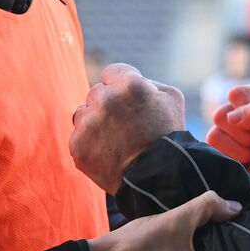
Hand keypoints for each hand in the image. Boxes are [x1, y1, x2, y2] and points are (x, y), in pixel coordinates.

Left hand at [71, 63, 185, 192]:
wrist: (159, 177)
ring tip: (115, 141)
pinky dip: (89, 144)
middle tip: (125, 126)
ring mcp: (89, 123)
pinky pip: (78, 137)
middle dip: (108, 106)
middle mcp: (106, 99)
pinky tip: (107, 154)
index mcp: (129, 84)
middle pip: (96, 93)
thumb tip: (124, 80)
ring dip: (94, 123)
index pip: (110, 72)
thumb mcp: (171, 98)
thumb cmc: (168, 136)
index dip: (120, 87)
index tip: (128, 103)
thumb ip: (146, 81)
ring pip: (83, 114)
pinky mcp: (78, 145)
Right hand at [207, 85, 249, 180]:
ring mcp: (226, 130)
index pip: (238, 94)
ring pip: (215, 133)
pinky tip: (247, 159)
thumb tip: (232, 117)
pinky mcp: (218, 148)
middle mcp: (239, 111)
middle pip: (223, 114)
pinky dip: (234, 157)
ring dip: (242, 148)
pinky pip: (212, 148)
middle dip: (247, 134)